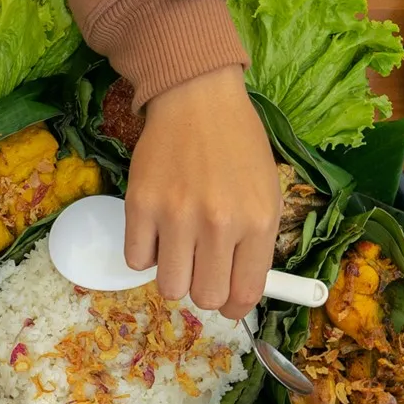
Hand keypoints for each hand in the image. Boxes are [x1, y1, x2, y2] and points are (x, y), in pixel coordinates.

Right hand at [127, 65, 280, 319]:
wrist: (197, 96)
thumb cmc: (237, 144)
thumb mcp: (267, 192)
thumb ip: (256, 245)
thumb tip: (238, 293)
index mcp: (258, 222)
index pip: (244, 294)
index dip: (234, 307)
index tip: (227, 302)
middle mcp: (219, 223)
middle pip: (204, 297)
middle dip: (204, 291)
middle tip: (201, 270)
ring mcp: (176, 214)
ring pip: (169, 286)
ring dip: (173, 275)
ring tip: (178, 249)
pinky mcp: (140, 204)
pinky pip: (136, 260)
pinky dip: (146, 253)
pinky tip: (157, 230)